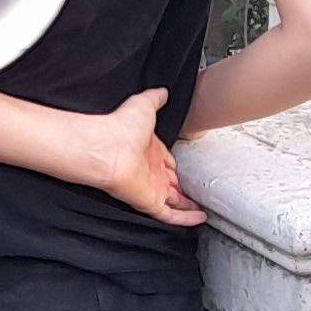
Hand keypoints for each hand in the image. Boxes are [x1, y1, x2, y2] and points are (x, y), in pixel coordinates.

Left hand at [73, 88, 206, 227]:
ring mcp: (150, 188)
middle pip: (170, 184)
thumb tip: (163, 91)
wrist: (107, 147)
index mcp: (149, 152)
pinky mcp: (150, 203)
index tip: (185, 170)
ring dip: (187, 207)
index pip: (167, 161)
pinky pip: (171, 216)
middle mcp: (149, 171)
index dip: (176, 166)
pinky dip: (186, 219)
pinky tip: (200, 220)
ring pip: (173, 202)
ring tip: (203, 211)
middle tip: (197, 194)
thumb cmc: (121, 126)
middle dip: (183, 189)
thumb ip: (155, 98)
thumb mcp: (144, 105)